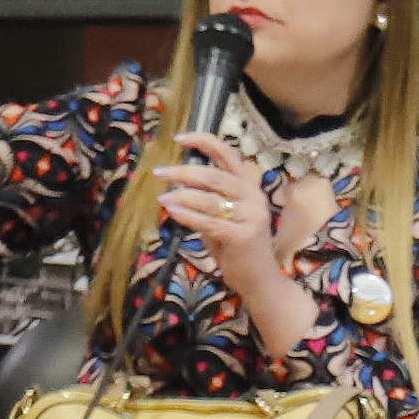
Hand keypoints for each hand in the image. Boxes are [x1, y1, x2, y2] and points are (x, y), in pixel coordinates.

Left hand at [156, 130, 318, 351]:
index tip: (179, 138)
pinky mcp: (243, 236)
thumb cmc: (238, 249)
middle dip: (183, 172)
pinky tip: (172, 210)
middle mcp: (254, 197)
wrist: (259, 281)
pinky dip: (187, 215)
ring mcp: (251, 216)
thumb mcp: (223, 218)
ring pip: (209, 198)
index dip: (205, 142)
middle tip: (159, 172)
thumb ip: (208, 200)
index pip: (229, 155)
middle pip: (214, 175)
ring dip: (181, 195)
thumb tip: (178, 185)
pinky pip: (209, 221)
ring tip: (162, 197)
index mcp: (250, 188)